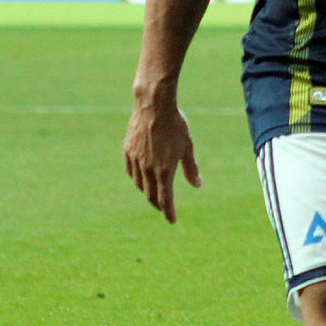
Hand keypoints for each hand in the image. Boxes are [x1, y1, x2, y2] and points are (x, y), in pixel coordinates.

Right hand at [124, 98, 201, 223]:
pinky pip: (131, 172)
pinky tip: (140, 177)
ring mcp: (136, 160)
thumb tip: (197, 185)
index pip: (165, 199)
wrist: (153, 105)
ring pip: (139, 184)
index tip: (172, 220)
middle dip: (158, 204)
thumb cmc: (175, 124)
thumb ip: (191, 168)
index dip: (169, 212)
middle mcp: (148, 169)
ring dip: (147, 192)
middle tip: (164, 208)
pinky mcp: (128, 151)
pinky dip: (136, 178)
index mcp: (164, 171)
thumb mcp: (187, 147)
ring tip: (153, 193)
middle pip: (151, 195)